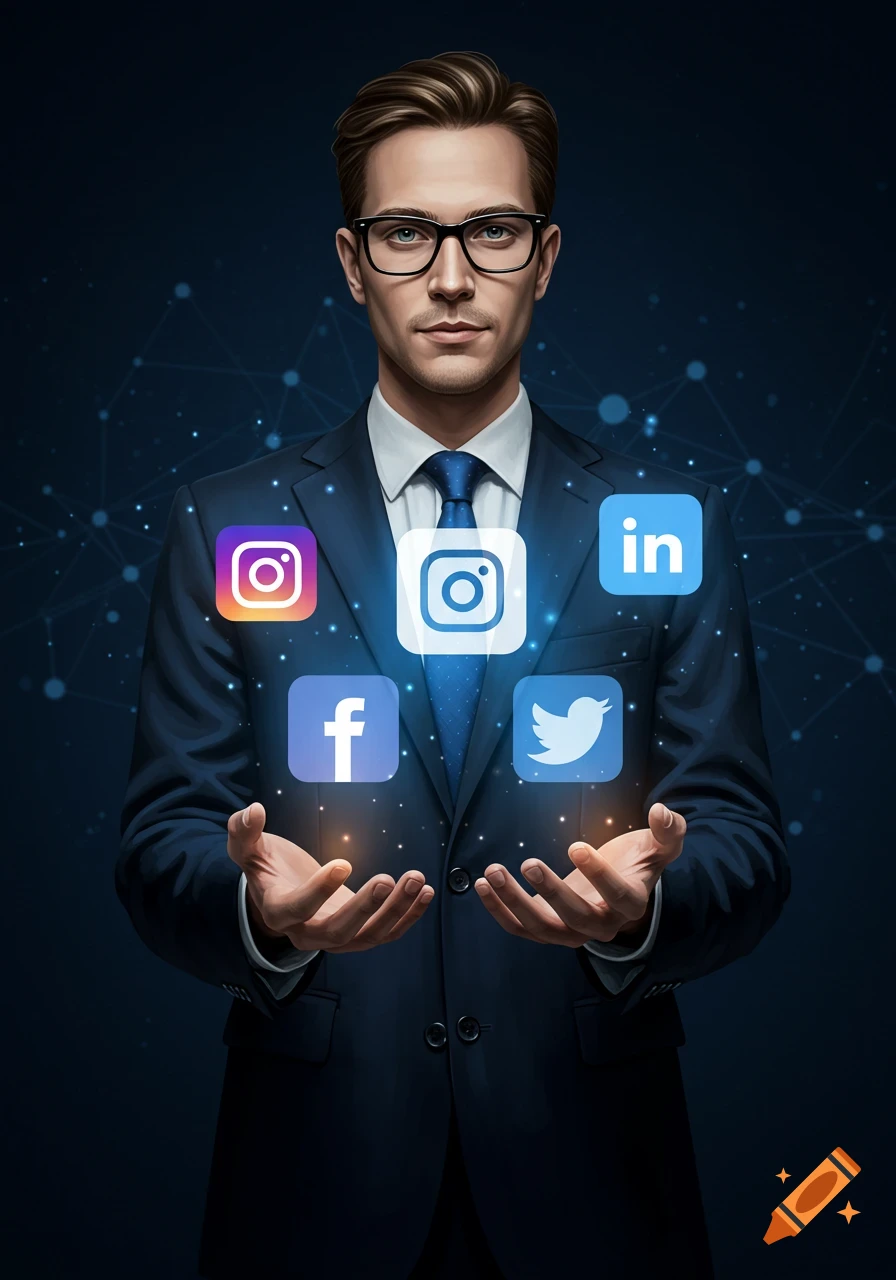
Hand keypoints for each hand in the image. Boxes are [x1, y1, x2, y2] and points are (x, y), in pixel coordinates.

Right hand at [226, 801, 433, 952]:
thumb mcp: (249, 849)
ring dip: (396, 911)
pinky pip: (385, 934)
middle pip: (337, 934)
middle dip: (365, 909)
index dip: (319, 891)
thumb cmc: (266, 868)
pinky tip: (426, 893)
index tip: (343, 862)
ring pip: (367, 937)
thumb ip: (244, 831)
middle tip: (388, 879)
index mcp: (278, 911)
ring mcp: (335, 937)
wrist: (280, 895)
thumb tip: (252, 809)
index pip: (297, 909)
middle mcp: (306, 933)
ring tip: (417, 880)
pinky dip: (408, 917)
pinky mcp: (358, 933)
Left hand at [473, 802, 685, 947]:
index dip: (599, 874)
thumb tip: (661, 811)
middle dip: (550, 893)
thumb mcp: (659, 846)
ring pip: (541, 928)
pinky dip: (499, 910)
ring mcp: (571, 933)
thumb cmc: (637, 864)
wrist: (620, 891)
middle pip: (575, 919)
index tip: (576, 845)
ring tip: (492, 873)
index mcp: (631, 904)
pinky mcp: (547, 929)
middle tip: (527, 862)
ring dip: (514, 902)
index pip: (618, 896)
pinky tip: (481, 885)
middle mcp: (601, 926)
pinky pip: (520, 928)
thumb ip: (668, 831)